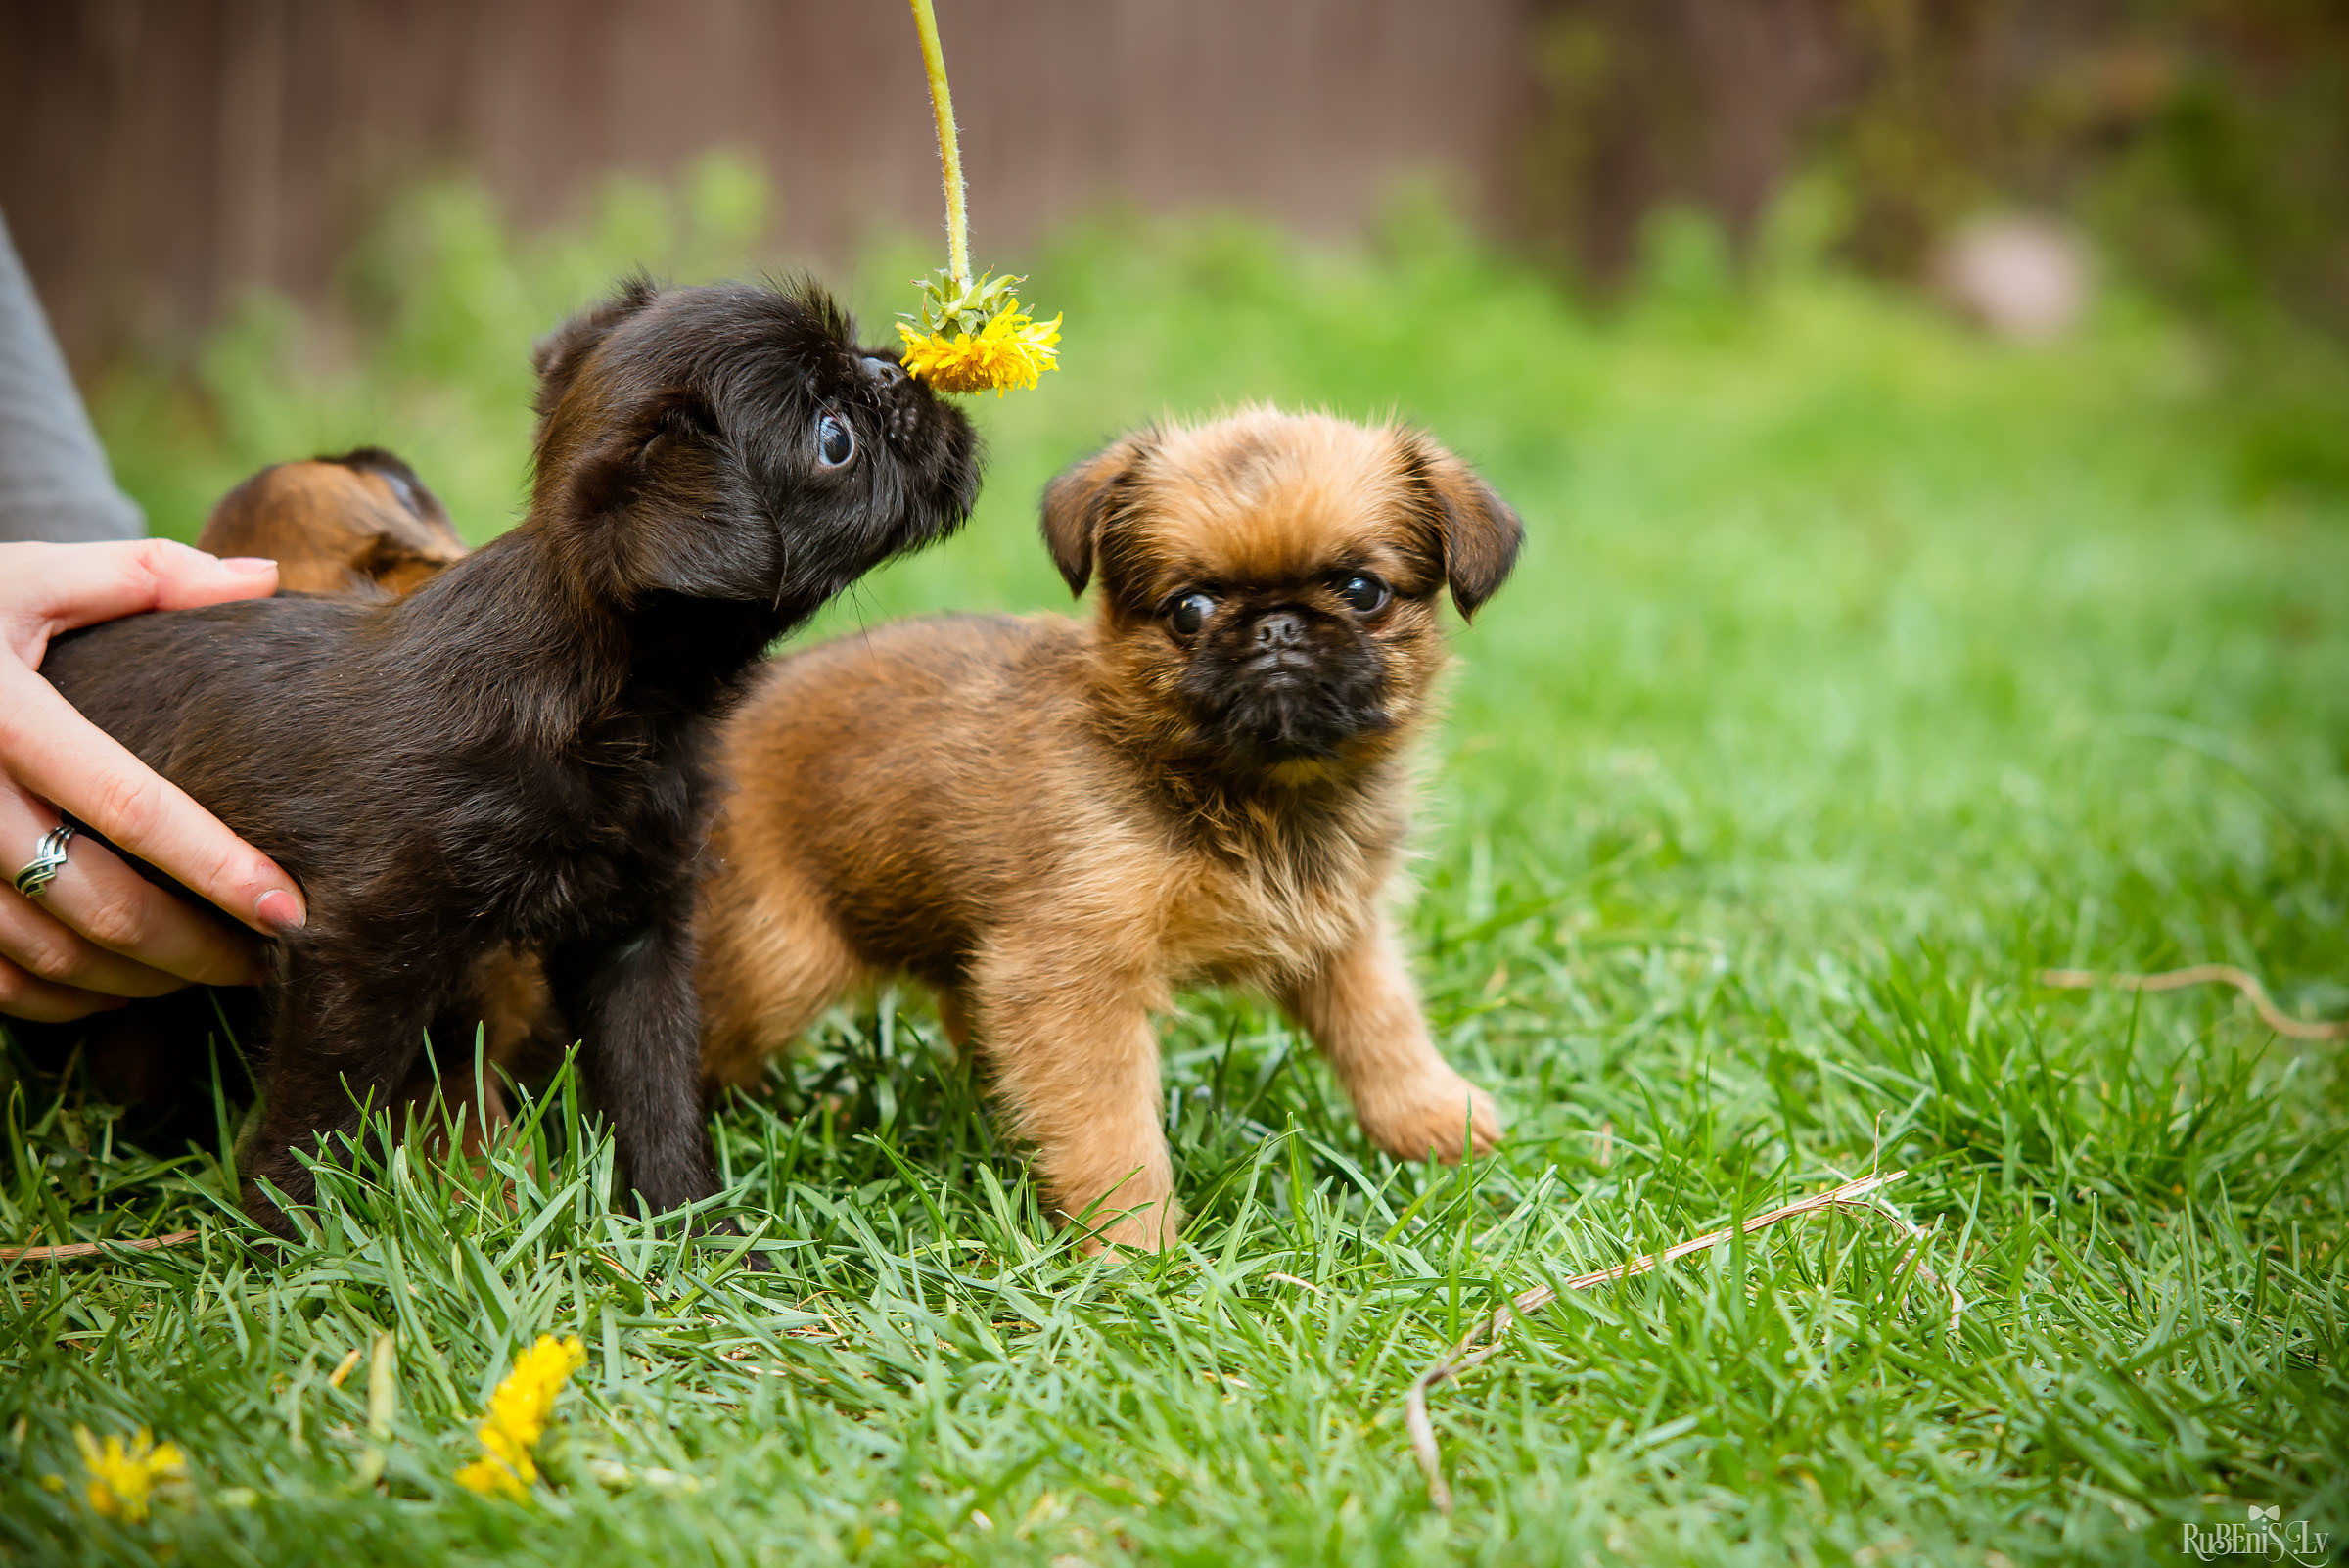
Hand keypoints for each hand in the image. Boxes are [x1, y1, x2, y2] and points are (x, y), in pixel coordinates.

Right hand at [0, 540, 306, 1020]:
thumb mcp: (24, 575)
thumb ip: (143, 578)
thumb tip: (264, 580)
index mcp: (0, 714)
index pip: (128, 806)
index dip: (218, 867)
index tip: (295, 911)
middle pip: (96, 904)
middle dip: (197, 948)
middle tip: (273, 959)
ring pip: (46, 956)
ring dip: (141, 980)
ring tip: (216, 971)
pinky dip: (64, 999)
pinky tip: (125, 985)